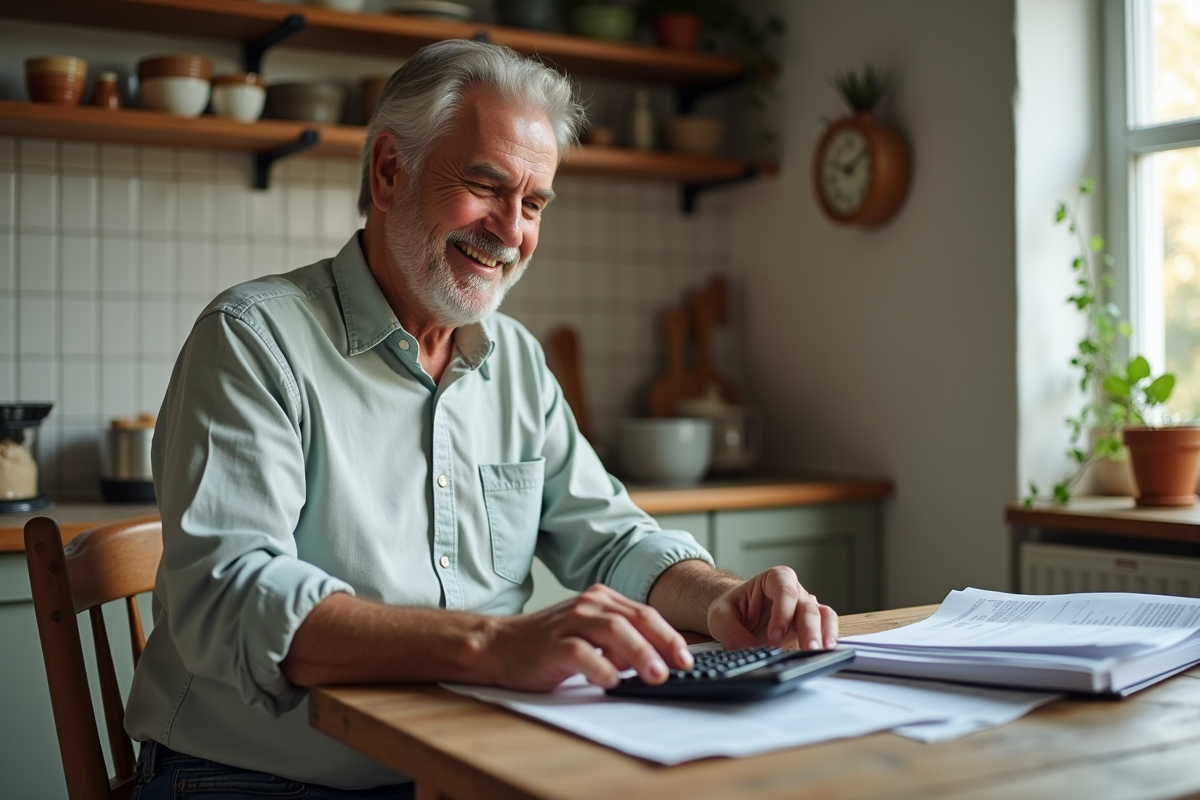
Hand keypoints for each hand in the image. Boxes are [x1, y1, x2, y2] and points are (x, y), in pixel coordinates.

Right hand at [486, 584, 693, 691]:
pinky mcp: (551, 644)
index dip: (670, 636)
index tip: (688, 659)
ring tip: (655, 675)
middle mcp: (588, 605)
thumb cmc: (549, 644)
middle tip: (680, 666)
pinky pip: (580, 652)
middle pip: (635, 619)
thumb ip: (621, 643)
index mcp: (602, 600)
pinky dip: (599, 666)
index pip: (645, 614)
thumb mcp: (591, 635)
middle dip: (662, 643)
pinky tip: (612, 681)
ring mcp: (569, 622)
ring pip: (612, 630)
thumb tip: (658, 661)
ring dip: (638, 653)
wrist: (501, 645)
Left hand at [705, 567, 837, 651]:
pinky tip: (826, 653)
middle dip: (808, 629)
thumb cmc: (732, 609)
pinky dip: (828, 639)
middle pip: (807, 606)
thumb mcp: (721, 617)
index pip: (784, 590)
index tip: (774, 637)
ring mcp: (804, 608)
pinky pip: (826, 627)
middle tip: (807, 649)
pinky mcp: (811, 626)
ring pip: (822, 616)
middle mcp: (794, 591)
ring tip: (820, 652)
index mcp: (773, 579)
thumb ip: (732, 632)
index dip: (783, 613)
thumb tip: (748, 650)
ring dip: (823, 634)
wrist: (737, 615)